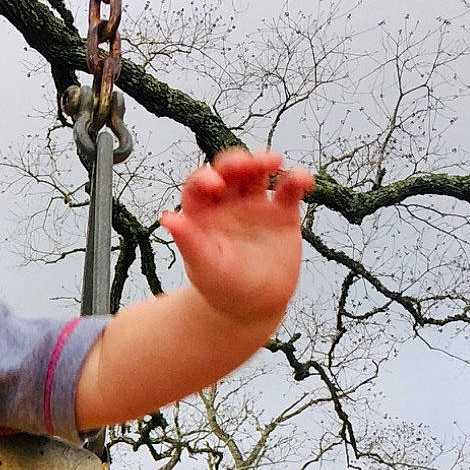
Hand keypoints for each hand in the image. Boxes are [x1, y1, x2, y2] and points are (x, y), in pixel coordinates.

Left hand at [159, 148, 314, 329]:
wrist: (255, 308)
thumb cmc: (223, 290)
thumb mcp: (205, 267)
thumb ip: (189, 242)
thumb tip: (167, 219)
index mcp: (202, 215)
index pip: (199, 186)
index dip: (205, 178)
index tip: (215, 184)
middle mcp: (227, 205)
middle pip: (229, 171)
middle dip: (237, 162)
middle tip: (247, 165)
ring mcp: (255, 207)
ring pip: (258, 174)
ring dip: (264, 161)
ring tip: (274, 162)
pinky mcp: (282, 214)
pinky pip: (290, 190)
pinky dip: (297, 180)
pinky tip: (302, 179)